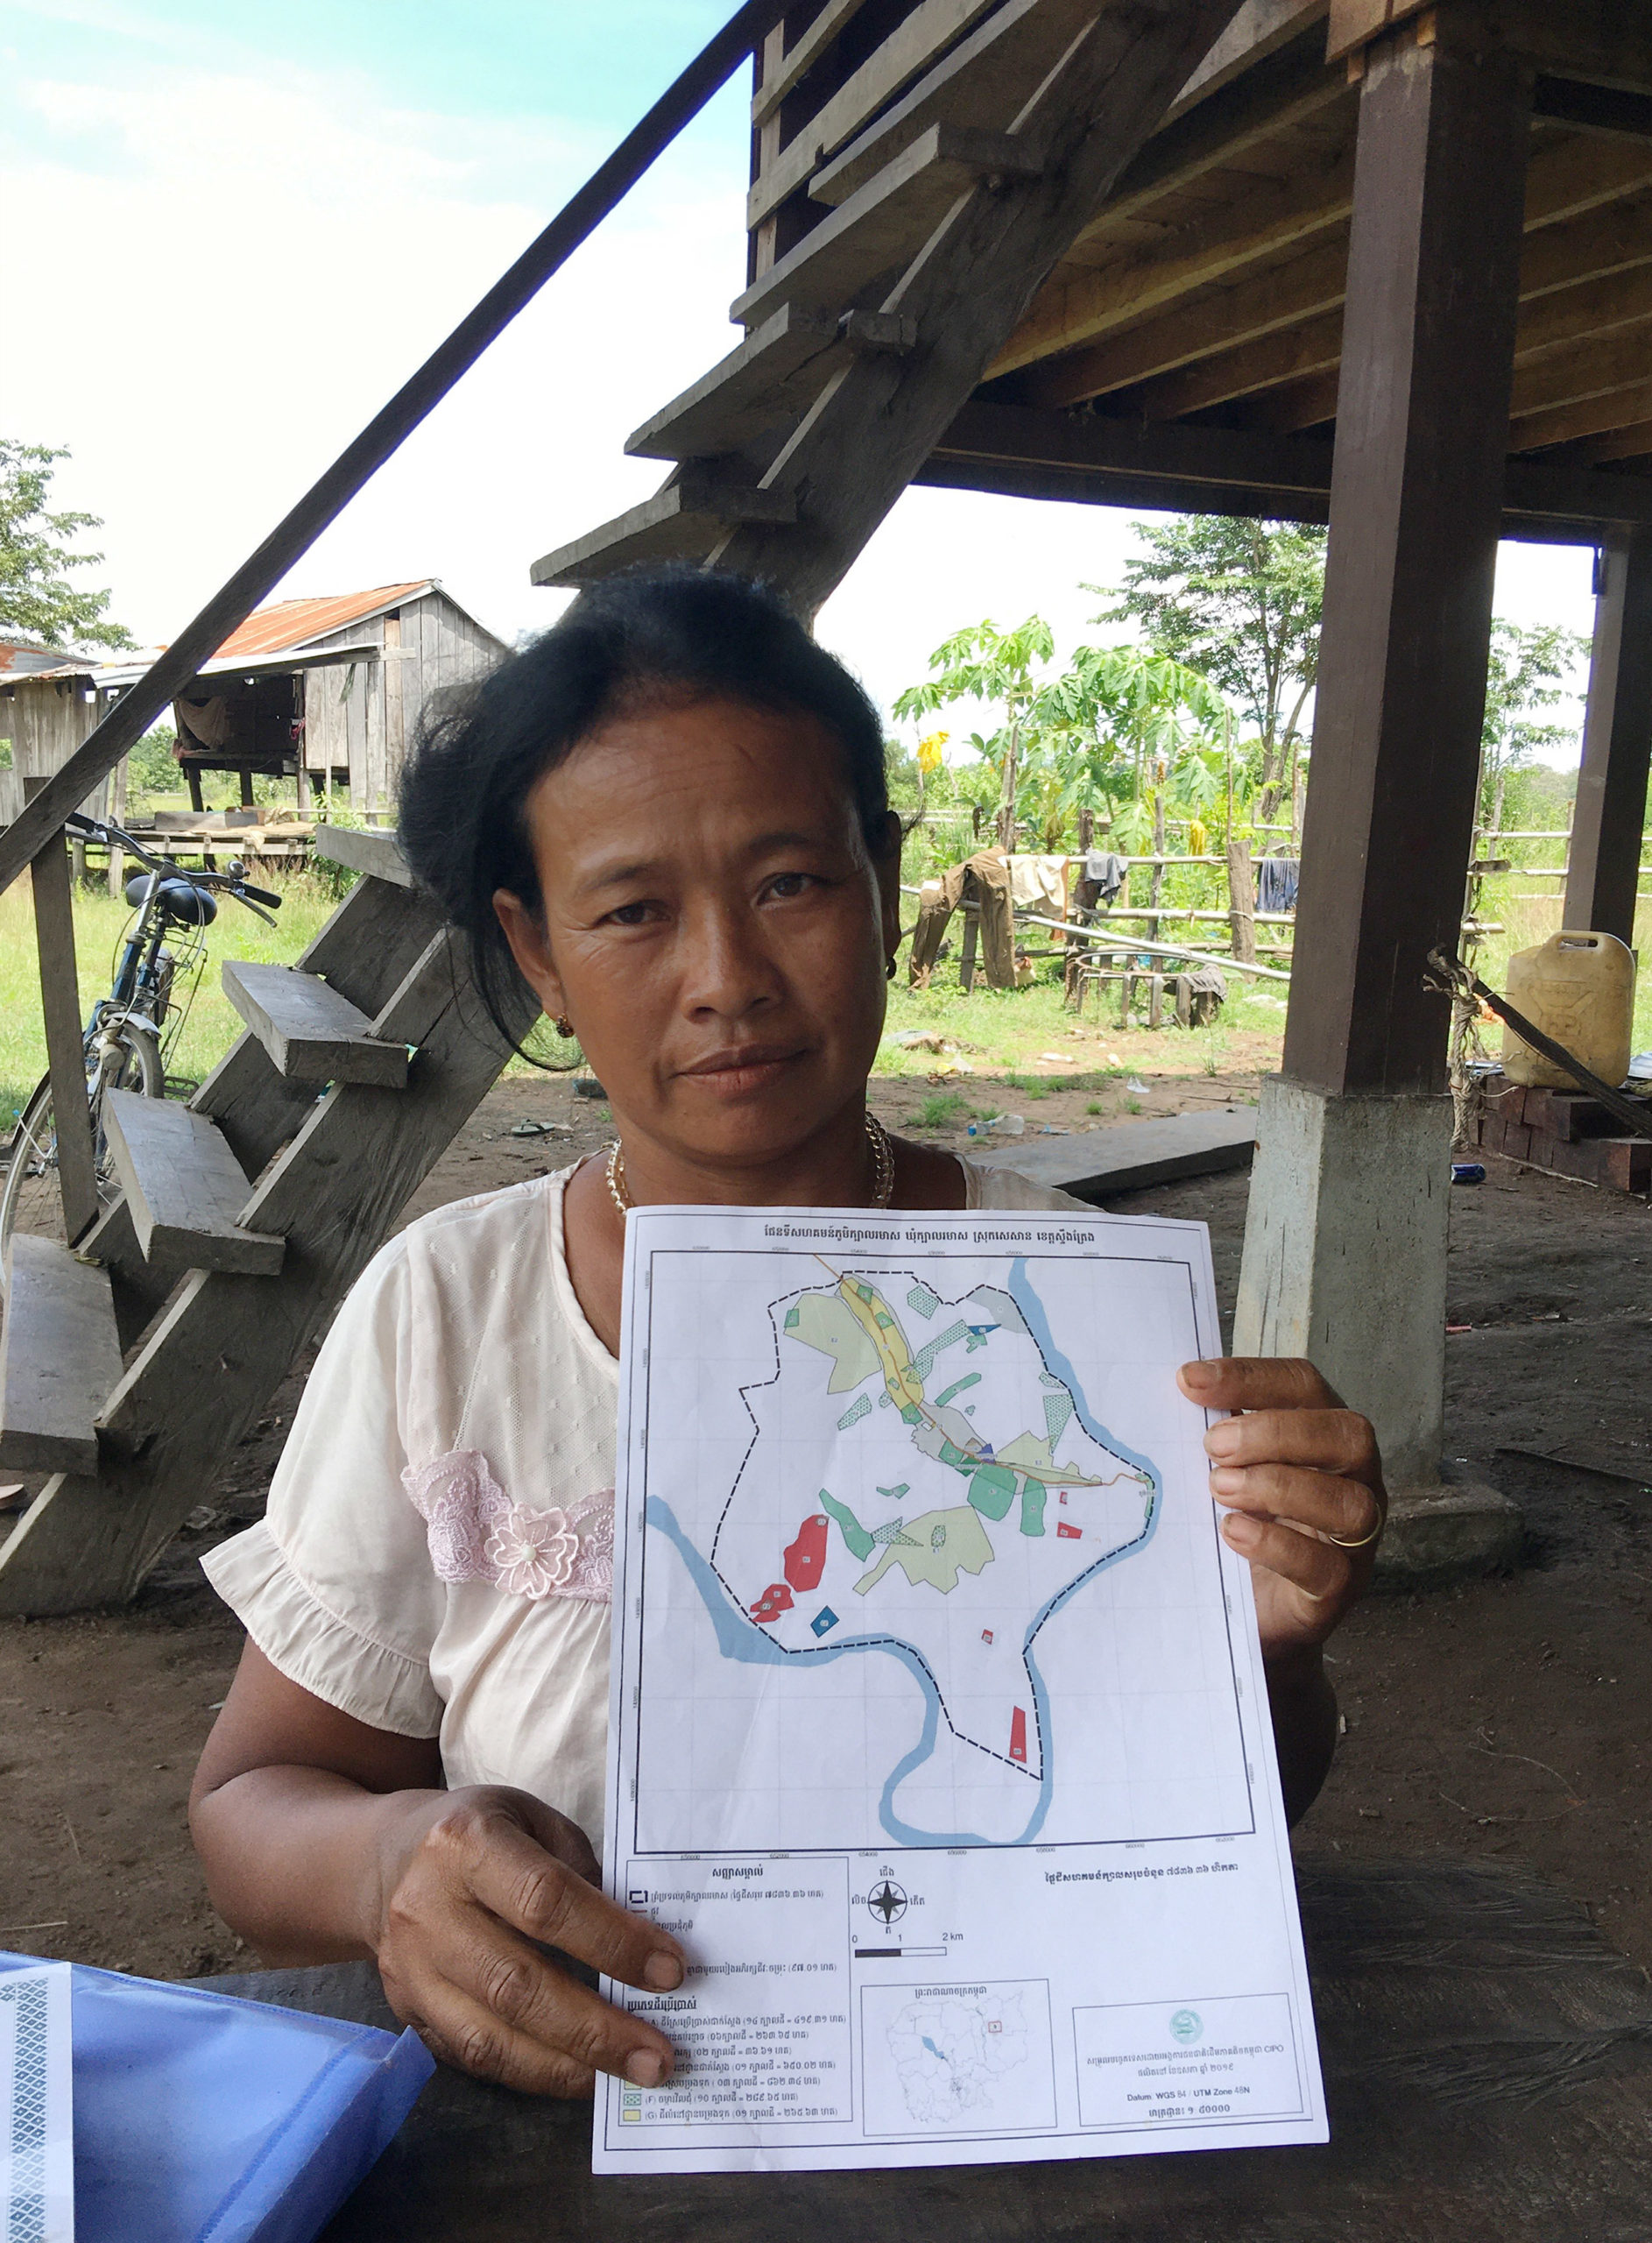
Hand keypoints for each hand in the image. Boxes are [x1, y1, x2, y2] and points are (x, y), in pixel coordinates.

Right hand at [371, 1786, 684, 2096]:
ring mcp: (411, 1969)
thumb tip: (638, 1945)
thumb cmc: (479, 1832)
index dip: (612, 1941)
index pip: (545, 1902)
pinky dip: (533, 2073)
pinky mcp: (408, 2012)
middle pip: (517, 1985)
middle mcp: (428, 1910)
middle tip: (658, 2056)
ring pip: (490, 2038)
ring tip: (627, 2075)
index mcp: (466, 1844)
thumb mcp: (531, 1818)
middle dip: (596, 2029)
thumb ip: (581, 1870)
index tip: (669, 1971)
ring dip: (568, 2067)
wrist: (381, 1862)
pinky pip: (474, 2058)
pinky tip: (580, 2074)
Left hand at [1176, 1357, 1384, 1662]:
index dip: (1251, 1377)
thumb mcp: (1231, 1470)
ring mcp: (1356, 1536)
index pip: (1305, 1386)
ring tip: (1218, 1488)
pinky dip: (1275, 1544)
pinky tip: (1232, 1532)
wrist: (1254, 1613)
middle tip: (1212, 1446)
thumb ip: (1218, 1435)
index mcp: (1325, 1434)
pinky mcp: (1339, 1587)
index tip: (1189, 1380)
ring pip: (1347, 1502)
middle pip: (1346, 1435)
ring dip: (1277, 1487)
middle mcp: (1355, 1478)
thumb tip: (1175, 1392)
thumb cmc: (1245, 1522)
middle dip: (1273, 1433)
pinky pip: (1324, 1564)